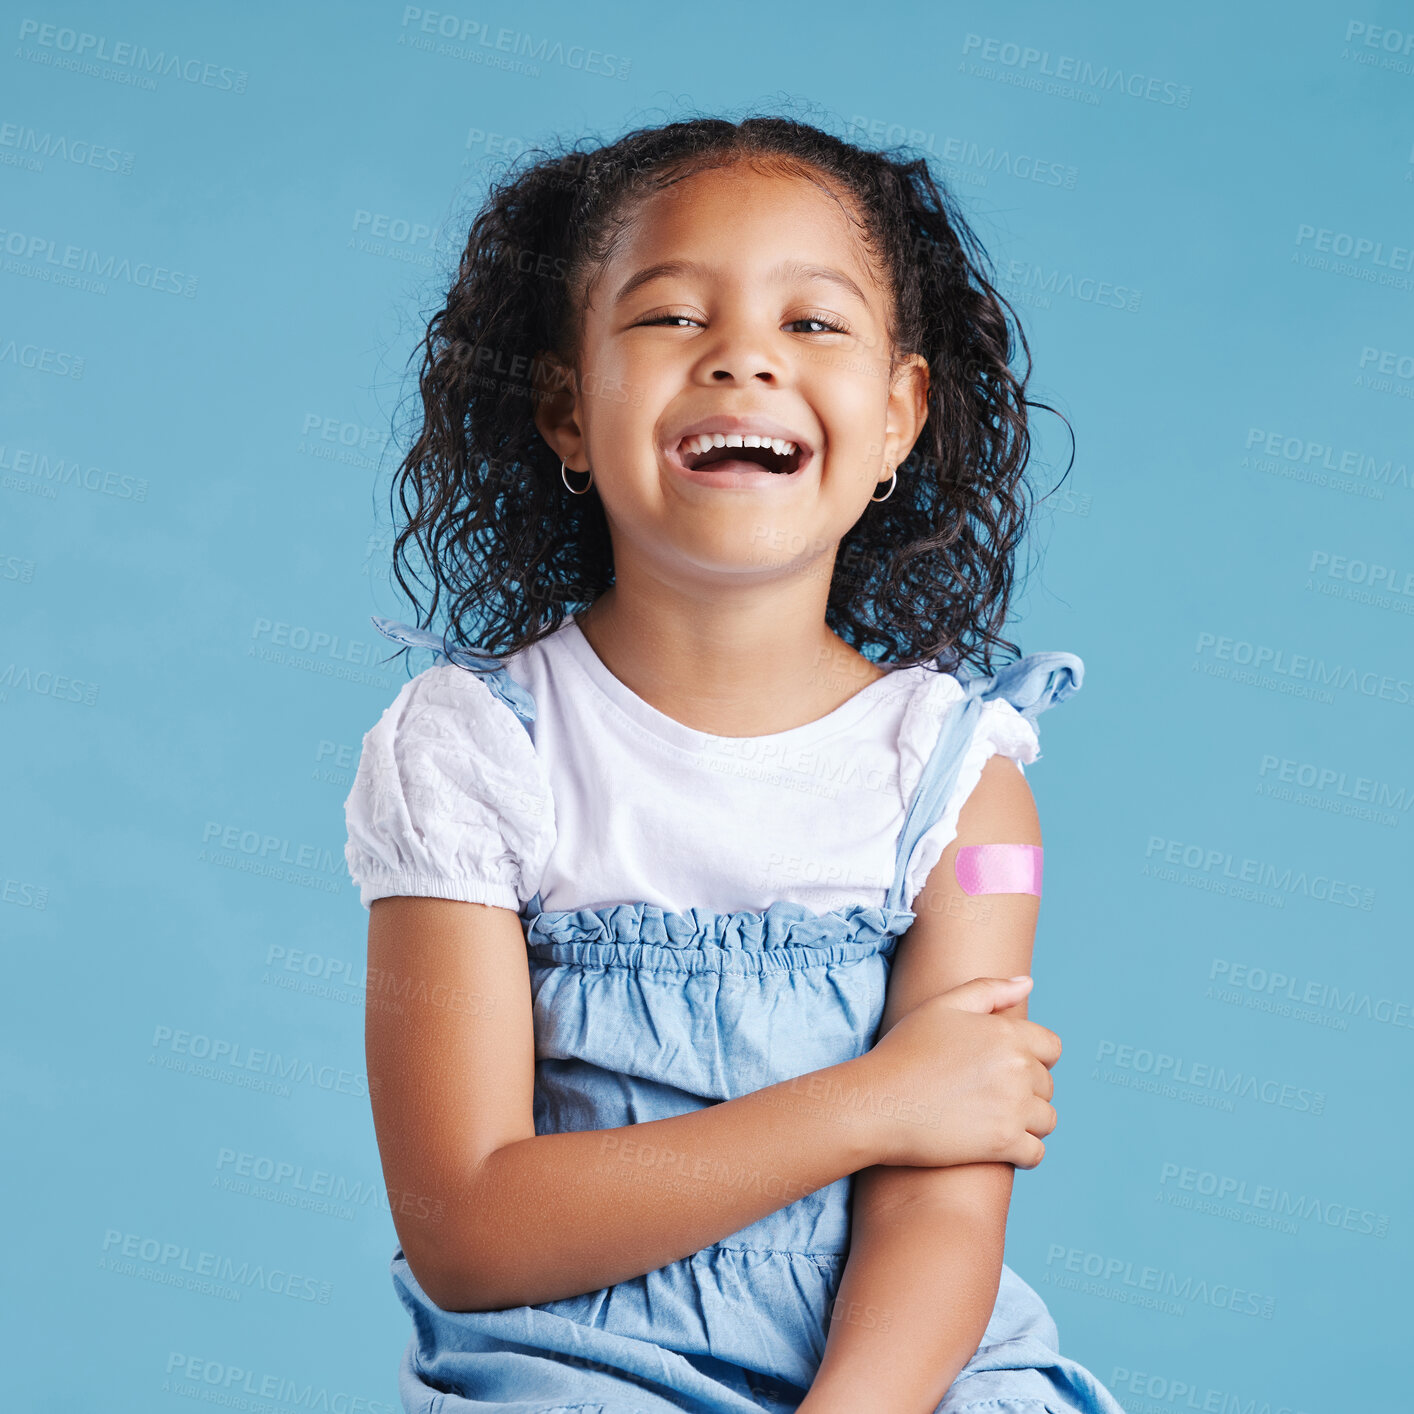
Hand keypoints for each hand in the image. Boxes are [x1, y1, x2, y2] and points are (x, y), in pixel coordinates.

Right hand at [851, 975, 1060, 1169]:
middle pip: (1047, 1085)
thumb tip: (1028, 983)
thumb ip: (989, 989)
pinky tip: (999, 1145)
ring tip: (994, 1118)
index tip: (1007, 1067)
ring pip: (1046, 1119)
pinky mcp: (1003, 1144)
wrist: (878, 1103)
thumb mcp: (941, 1006)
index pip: (1052, 1048)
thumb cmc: (905, 1051)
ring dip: (1027, 1121)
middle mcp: (1018, 1069)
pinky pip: (1036, 1152)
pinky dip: (1023, 1152)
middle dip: (1026, 1090)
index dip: (1034, 1056)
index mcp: (1007, 1033)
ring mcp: (1013, 1108)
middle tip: (988, 1093)